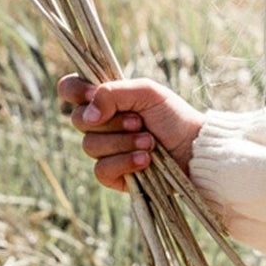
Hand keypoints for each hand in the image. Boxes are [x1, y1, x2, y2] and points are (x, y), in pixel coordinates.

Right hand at [57, 73, 204, 193]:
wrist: (195, 150)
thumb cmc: (173, 117)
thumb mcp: (147, 93)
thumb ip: (113, 93)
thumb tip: (89, 114)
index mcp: (105, 99)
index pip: (70, 90)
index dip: (74, 91)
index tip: (92, 94)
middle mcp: (100, 124)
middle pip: (79, 120)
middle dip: (112, 121)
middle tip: (139, 121)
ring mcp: (105, 150)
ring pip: (91, 146)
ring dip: (124, 142)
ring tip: (150, 142)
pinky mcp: (112, 175)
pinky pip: (101, 170)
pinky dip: (125, 163)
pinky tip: (146, 161)